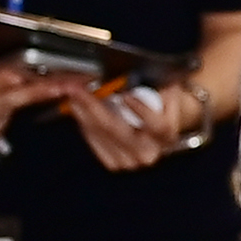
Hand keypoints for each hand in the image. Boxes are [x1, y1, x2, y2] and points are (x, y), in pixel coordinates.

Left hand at [57, 77, 198, 171]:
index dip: (141, 111)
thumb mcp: (163, 91)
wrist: (156, 129)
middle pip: (117, 130)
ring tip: (74, 95)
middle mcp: (148, 152)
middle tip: (80, 90)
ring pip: (100, 134)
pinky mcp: (113, 162)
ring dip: (83, 112)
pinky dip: (84, 122)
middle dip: (94, 107)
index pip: (157, 126)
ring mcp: (129, 160)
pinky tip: (79, 108)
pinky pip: (93, 139)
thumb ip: (155, 85)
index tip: (126, 96)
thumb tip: (133, 78)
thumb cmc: (159, 107)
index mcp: (165, 136)